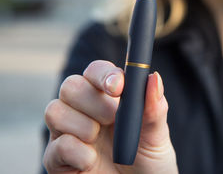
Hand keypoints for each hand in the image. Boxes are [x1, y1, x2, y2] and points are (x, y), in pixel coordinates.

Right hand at [43, 60, 177, 173]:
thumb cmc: (149, 160)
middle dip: (93, 101)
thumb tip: (154, 78)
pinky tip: (92, 161)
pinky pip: (57, 145)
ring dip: (83, 126)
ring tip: (100, 142)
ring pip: (55, 111)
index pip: (96, 71)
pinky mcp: (57, 159)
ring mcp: (68, 133)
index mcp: (108, 98)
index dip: (103, 74)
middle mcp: (84, 110)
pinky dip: (77, 153)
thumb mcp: (157, 134)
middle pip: (71, 85)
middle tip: (112, 117)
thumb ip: (154, 108)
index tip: (118, 86)